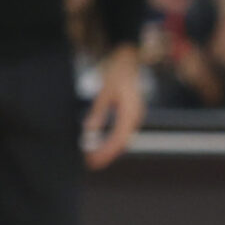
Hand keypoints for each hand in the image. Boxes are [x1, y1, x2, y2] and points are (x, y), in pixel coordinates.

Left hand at [84, 46, 145, 169]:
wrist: (129, 60)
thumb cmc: (116, 73)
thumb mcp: (104, 92)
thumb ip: (98, 112)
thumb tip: (89, 131)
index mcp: (130, 112)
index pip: (118, 139)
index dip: (105, 152)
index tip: (92, 160)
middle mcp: (136, 117)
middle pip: (122, 143)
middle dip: (106, 155)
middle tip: (90, 164)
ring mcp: (136, 117)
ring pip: (123, 140)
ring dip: (109, 151)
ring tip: (93, 159)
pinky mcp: (132, 116)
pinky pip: (123, 134)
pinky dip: (113, 143)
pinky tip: (102, 147)